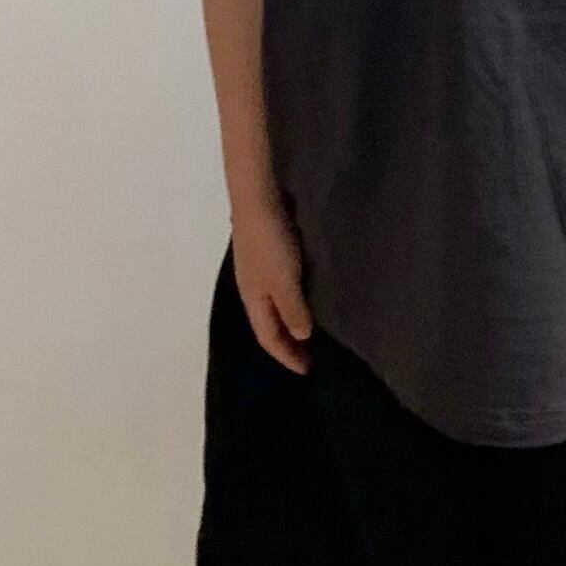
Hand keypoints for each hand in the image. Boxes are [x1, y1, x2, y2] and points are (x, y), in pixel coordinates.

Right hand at [232, 206, 315, 373]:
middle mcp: (253, 286)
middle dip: (287, 341)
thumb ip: (293, 310)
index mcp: (253, 299)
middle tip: (311, 354)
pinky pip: (282, 285)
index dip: (286, 356)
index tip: (307, 370)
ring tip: (313, 328)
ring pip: (275, 303)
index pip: (268, 337)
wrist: (258, 196)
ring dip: (291, 319)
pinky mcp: (269, 249)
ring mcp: (259, 266)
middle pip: (268, 322)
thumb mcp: (284, 281)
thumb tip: (302, 335)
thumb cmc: (271, 242)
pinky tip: (308, 292)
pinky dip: (294, 298)